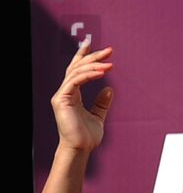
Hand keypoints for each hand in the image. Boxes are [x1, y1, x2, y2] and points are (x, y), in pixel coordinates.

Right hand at [51, 39, 114, 153]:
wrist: (80, 148)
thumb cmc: (87, 136)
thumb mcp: (98, 116)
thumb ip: (102, 102)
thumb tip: (109, 88)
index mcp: (72, 93)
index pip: (77, 70)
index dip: (83, 56)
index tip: (92, 44)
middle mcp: (65, 91)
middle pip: (77, 67)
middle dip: (92, 57)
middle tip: (109, 51)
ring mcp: (62, 94)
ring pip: (76, 72)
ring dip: (94, 66)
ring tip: (110, 64)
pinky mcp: (61, 99)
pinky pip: (75, 81)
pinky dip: (88, 75)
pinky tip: (101, 73)